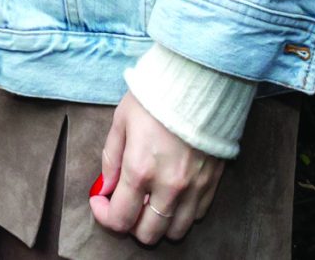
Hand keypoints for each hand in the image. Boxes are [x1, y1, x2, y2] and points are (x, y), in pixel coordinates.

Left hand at [90, 92, 225, 245]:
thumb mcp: (121, 120)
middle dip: (131, 224)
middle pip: (148, 234)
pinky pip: (197, 215)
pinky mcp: (213, 182)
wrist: (199, 80)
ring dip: (158, 222)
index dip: (104, 215)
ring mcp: (194, 187)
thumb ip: (111, 159)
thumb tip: (106, 187)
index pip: (120, 218)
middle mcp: (169, 186)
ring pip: (175, 231)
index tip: (101, 201)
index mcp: (140, 170)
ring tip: (149, 201)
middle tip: (126, 203)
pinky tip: (172, 194)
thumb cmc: (156, 96)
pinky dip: (182, 213)